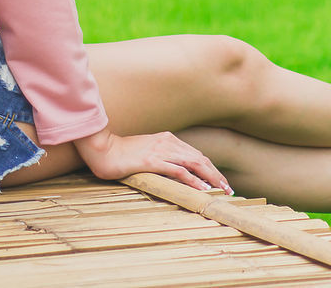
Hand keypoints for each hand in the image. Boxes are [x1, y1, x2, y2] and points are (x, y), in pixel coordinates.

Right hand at [74, 128, 232, 193]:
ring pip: (194, 163)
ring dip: (210, 177)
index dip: (210, 168)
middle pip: (200, 158)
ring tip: (221, 190)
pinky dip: (193, 180)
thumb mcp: (146, 152)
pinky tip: (202, 188)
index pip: (196, 154)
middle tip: (228, 189)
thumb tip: (174, 172)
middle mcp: (168, 142)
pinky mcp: (152, 161)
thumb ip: (161, 158)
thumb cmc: (122, 153)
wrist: (102, 149)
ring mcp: (161, 151)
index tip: (220, 181)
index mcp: (168, 139)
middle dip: (216, 174)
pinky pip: (178, 171)